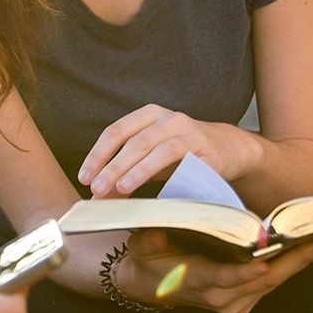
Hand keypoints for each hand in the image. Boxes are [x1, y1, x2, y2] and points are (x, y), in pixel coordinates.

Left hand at [78, 104, 257, 196]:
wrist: (228, 149)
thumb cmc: (181, 156)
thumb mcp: (149, 161)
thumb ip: (124, 173)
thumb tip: (98, 196)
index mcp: (148, 116)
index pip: (115, 132)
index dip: (98, 155)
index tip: (84, 177)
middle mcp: (168, 119)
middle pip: (133, 141)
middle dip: (112, 166)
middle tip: (97, 189)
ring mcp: (189, 131)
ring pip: (157, 148)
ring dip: (136, 170)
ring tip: (120, 188)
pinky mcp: (206, 149)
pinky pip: (184, 161)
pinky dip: (168, 175)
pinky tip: (156, 191)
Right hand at [119, 229, 312, 312]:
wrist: (150, 285)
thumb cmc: (150, 259)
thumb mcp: (143, 245)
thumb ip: (149, 240)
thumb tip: (160, 234)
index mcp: (198, 281)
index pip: (225, 277)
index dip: (246, 272)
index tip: (266, 262)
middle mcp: (221, 298)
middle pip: (264, 280)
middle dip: (297, 261)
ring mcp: (235, 304)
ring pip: (274, 282)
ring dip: (301, 262)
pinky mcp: (244, 302)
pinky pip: (272, 284)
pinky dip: (292, 267)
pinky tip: (310, 250)